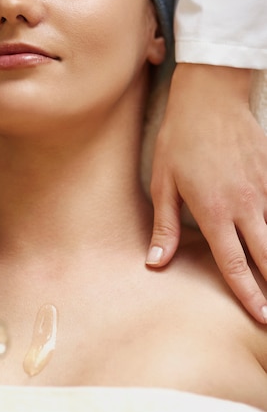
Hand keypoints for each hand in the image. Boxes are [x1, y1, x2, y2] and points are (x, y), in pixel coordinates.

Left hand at [147, 63, 266, 322]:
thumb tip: (155, 263)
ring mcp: (264, 188)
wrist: (210, 95)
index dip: (248, 294)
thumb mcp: (164, 182)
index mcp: (214, 211)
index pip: (234, 263)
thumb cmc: (181, 137)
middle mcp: (245, 205)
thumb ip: (164, 226)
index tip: (259, 316)